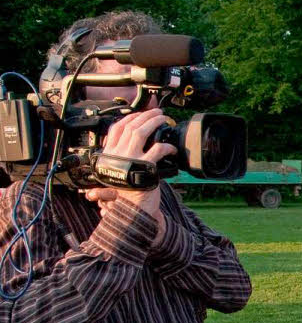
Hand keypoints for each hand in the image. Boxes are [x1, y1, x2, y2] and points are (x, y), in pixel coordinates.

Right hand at [89, 108, 176, 223]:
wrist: (130, 210)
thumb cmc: (126, 193)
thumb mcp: (116, 172)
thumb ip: (120, 158)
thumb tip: (128, 144)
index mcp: (108, 154)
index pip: (115, 129)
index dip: (128, 118)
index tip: (138, 114)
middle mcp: (117, 154)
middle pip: (129, 126)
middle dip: (145, 116)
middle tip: (156, 112)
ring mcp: (130, 159)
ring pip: (141, 131)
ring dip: (154, 122)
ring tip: (164, 119)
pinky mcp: (145, 166)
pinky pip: (157, 149)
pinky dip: (167, 146)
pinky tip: (172, 148)